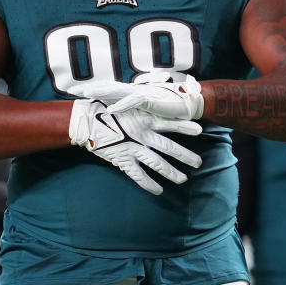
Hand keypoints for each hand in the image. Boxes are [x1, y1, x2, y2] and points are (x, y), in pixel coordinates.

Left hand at [69, 73, 203, 119]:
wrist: (186, 104)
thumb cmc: (167, 106)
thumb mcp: (145, 108)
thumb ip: (131, 108)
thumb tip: (114, 112)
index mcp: (131, 91)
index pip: (108, 88)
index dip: (92, 88)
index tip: (74, 91)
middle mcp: (134, 89)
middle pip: (107, 87)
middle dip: (90, 88)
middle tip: (72, 91)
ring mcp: (141, 93)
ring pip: (117, 91)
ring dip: (101, 93)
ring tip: (87, 95)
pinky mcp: (150, 100)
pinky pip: (133, 102)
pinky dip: (122, 105)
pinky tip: (110, 109)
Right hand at [69, 99, 202, 194]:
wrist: (85, 120)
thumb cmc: (107, 107)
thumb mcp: (127, 99)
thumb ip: (143, 102)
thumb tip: (157, 93)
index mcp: (145, 118)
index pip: (170, 123)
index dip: (185, 126)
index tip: (200, 130)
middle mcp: (143, 134)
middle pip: (169, 148)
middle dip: (185, 156)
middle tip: (198, 163)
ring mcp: (133, 148)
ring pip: (157, 164)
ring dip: (172, 173)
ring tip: (183, 179)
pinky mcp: (123, 160)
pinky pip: (138, 175)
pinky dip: (149, 184)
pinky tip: (158, 190)